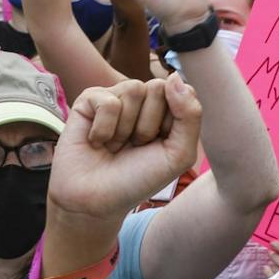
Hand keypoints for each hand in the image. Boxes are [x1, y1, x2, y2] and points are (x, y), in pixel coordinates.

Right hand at [47, 75, 201, 224]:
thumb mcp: (178, 154)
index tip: (161, 145)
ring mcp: (115, 97)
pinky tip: (97, 141)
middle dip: (149, 124)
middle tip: (135, 146)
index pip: (182, 91)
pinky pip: (108, 101)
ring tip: (115, 145)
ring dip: (125, 128)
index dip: (173, 121)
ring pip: (133, 89)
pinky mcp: (89, 100)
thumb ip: (190, 115)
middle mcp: (141, 101)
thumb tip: (174, 76)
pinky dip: (104, 129)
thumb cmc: (138, 179)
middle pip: (157, 87)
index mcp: (166, 110)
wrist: (96, 201)